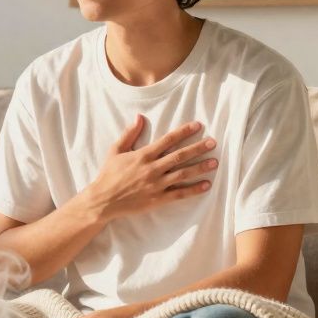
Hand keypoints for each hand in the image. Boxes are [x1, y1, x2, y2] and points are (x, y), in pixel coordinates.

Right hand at [81, 115, 216, 221]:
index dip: (184, 132)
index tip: (198, 126)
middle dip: (198, 148)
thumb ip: (129, 134)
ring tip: (214, 162)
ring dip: (200, 167)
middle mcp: (152, 168)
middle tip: (213, 143)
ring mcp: (156, 184)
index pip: (168, 140)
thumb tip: (139, 117)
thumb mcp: (116, 150)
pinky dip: (194, 189)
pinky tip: (206, 185)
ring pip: (183, 174)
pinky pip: (179, 194)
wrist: (103, 200)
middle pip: (180, 156)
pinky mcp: (158, 199)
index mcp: (143, 155)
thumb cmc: (108, 174)